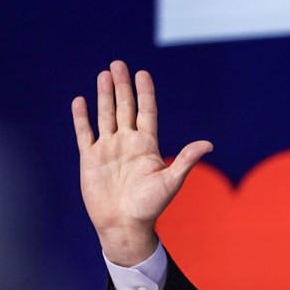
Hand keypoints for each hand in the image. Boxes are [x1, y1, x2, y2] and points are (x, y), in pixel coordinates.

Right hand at [71, 60, 211, 264]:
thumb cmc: (151, 206)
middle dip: (122, 86)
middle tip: (118, 64)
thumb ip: (186, 159)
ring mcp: (108, 149)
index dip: (144, 93)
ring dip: (104, 95)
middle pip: (124, 108)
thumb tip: (209, 144)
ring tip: (104, 74)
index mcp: (147, 146)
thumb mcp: (171, 181)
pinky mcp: (90, 158)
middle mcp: (128, 143)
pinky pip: (85, 133)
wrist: (124, 225)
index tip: (142, 73)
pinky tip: (81, 100)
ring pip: (105, 115)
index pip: (146, 112)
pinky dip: (82, 117)